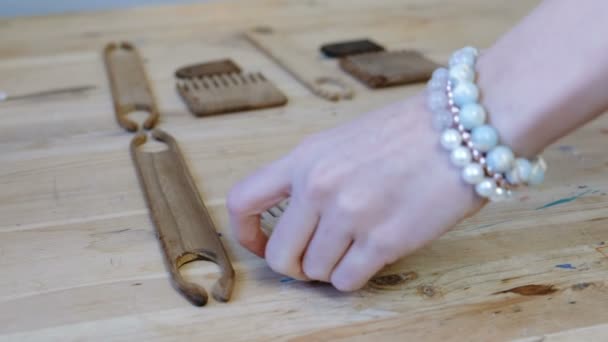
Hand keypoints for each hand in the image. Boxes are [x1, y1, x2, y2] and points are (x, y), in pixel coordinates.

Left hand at [227, 94, 484, 290]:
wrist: (467, 122)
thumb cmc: (410, 130)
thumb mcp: (344, 139)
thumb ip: (314, 173)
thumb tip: (299, 218)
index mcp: (305, 158)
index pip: (244, 200)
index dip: (245, 233)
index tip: (261, 243)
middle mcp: (320, 186)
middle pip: (279, 255)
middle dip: (294, 266)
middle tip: (314, 260)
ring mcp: (351, 214)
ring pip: (315, 272)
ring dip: (330, 269)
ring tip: (353, 249)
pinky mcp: (385, 240)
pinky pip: (347, 281)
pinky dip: (354, 277)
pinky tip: (371, 257)